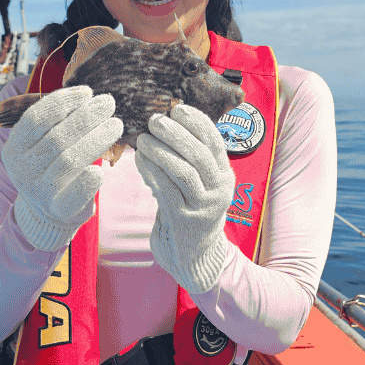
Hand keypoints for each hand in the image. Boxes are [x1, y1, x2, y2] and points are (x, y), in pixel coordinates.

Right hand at [0, 86, 121, 250]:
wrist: (47, 211)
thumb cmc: (51, 166)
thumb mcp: (42, 144)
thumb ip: (57, 122)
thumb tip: (88, 96)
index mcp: (14, 148)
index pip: (36, 119)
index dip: (63, 102)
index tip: (87, 92)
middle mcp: (22, 169)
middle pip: (57, 137)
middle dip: (86, 117)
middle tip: (108, 103)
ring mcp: (39, 191)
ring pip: (70, 159)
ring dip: (97, 139)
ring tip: (115, 125)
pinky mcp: (59, 209)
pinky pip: (76, 192)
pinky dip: (90, 179)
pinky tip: (101, 169)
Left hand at [135, 104, 234, 292]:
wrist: (193, 256)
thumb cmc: (190, 211)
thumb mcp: (199, 184)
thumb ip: (190, 159)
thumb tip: (167, 123)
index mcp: (225, 176)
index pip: (215, 142)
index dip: (197, 122)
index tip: (177, 109)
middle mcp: (219, 190)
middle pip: (200, 154)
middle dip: (176, 133)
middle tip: (155, 120)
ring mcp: (203, 207)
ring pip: (183, 171)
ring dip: (160, 151)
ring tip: (142, 139)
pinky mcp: (184, 221)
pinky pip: (165, 190)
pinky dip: (150, 171)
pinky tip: (139, 160)